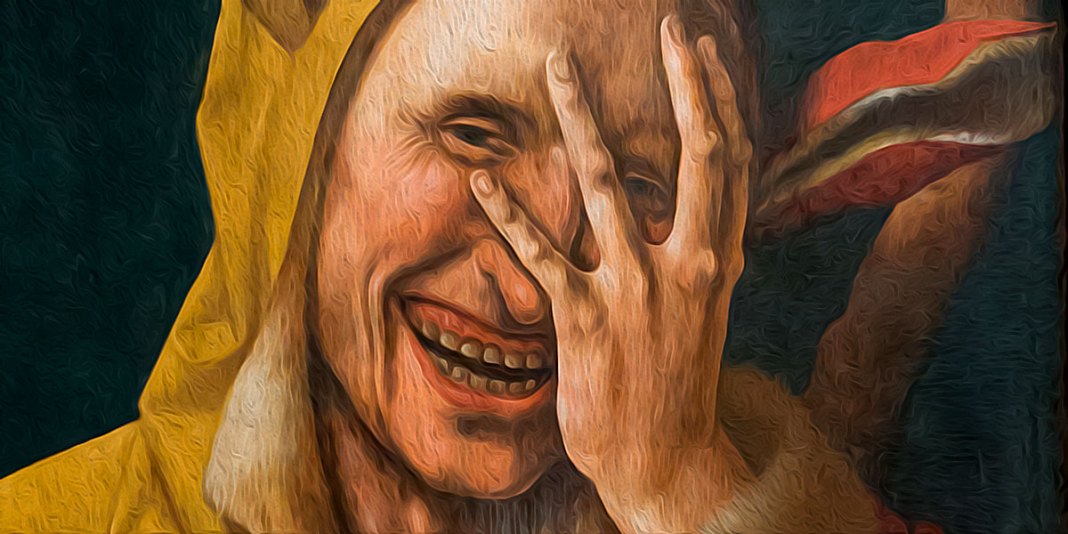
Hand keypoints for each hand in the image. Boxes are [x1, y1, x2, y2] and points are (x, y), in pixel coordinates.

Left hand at [471, 15, 752, 531]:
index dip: (720, 101)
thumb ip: (705, 253)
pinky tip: (481, 178)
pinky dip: (508, 213)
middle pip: (697, 157)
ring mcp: (636, 293)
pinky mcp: (584, 322)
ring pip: (607, 184)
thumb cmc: (680, 378)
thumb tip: (708, 212)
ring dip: (580, 117)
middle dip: (685, 86)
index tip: (702, 51)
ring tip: (557, 66)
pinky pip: (540, 255)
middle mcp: (688, 267)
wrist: (667, 460)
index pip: (731, 164)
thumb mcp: (708, 310)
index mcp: (721, 262)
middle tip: (668, 27)